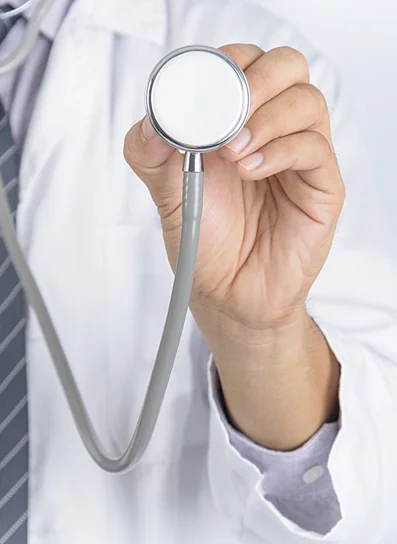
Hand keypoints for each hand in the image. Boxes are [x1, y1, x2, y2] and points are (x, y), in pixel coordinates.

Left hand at [124, 44, 344, 334]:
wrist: (226, 293)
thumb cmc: (205, 241)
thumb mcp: (164, 191)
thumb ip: (150, 151)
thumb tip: (153, 119)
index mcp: (236, 123)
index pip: (246, 64)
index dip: (228, 63)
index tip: (202, 90)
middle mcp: (272, 132)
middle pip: (287, 67)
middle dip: (256, 79)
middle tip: (227, 112)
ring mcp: (299, 158)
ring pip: (307, 101)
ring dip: (266, 118)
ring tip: (233, 153)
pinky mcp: (320, 186)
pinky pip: (314, 148)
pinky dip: (280, 150)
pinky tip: (252, 170)